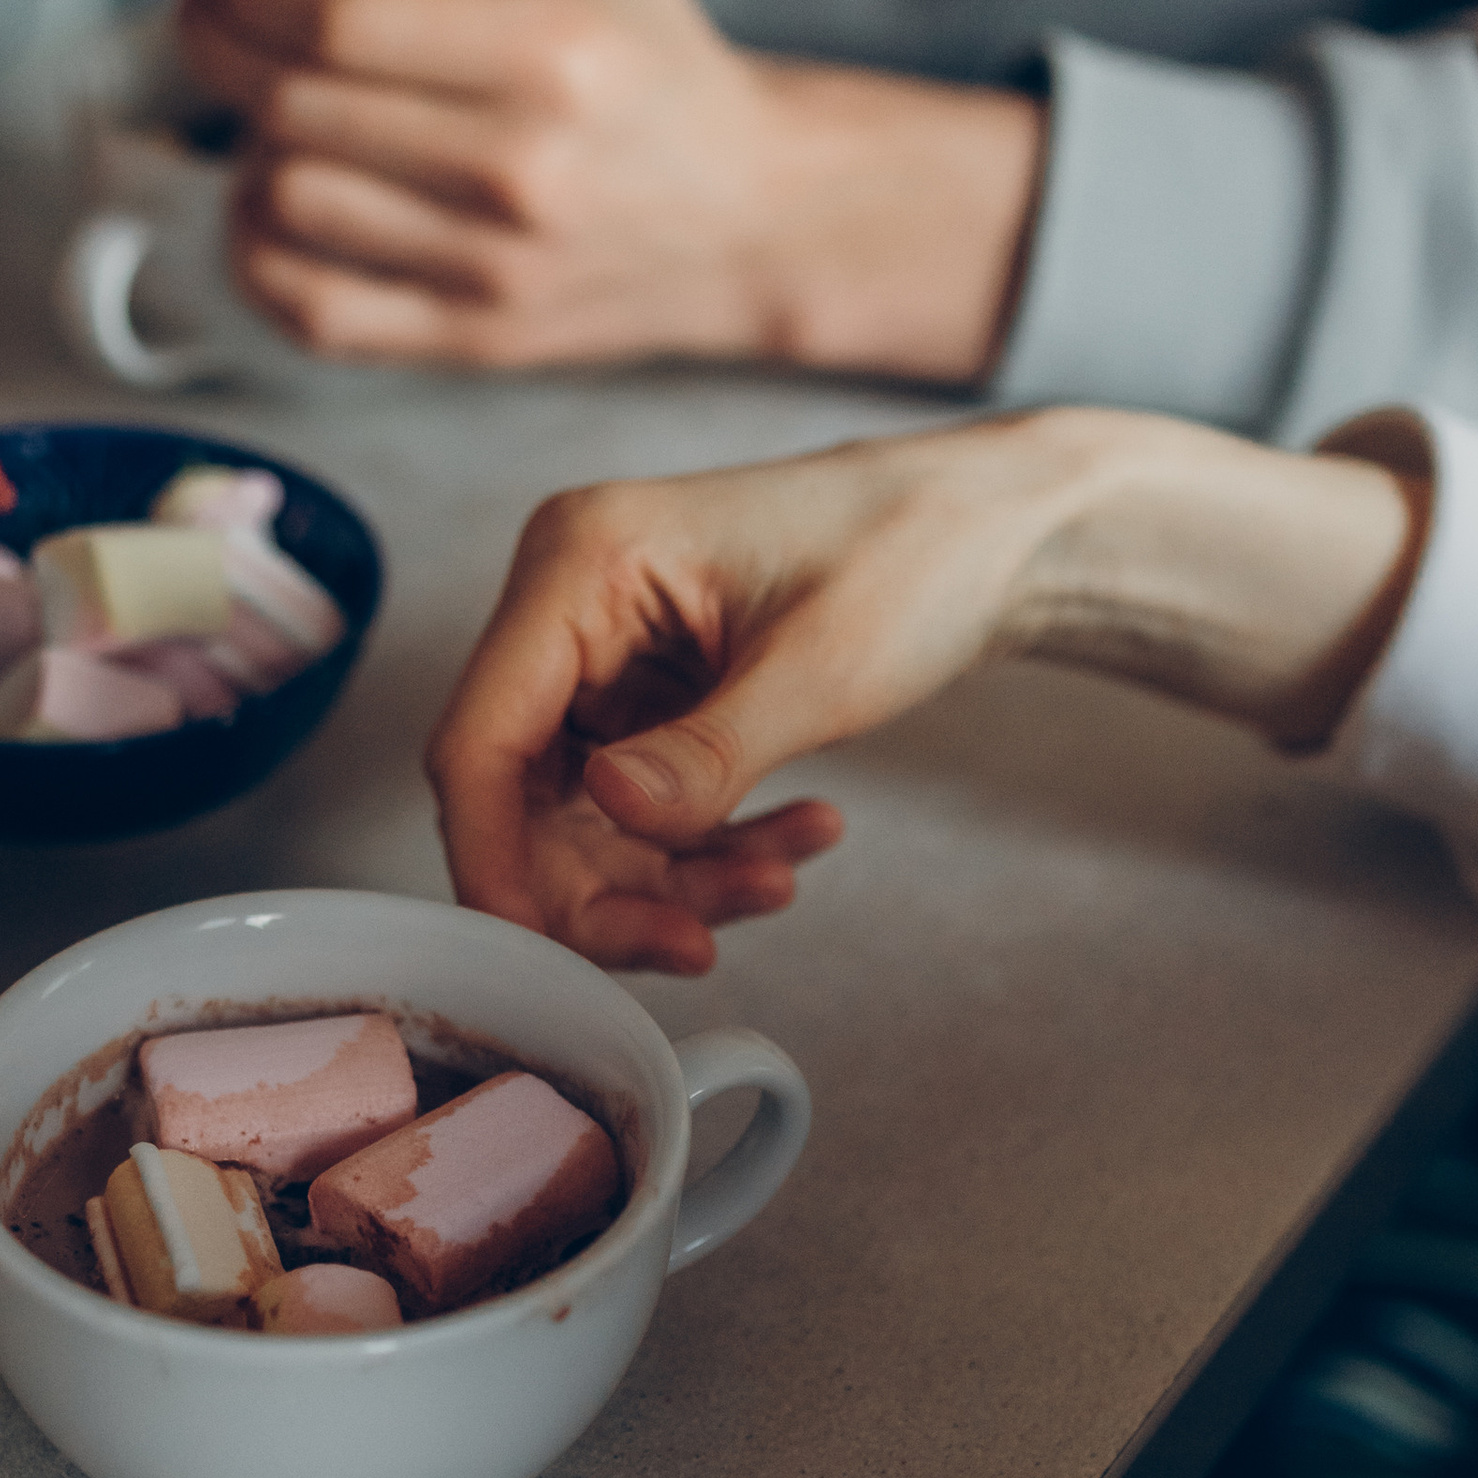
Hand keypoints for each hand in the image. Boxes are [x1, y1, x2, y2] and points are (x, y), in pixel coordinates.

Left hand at [176, 0, 1045, 380]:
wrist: (743, 212)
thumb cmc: (641, 50)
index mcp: (553, 46)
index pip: (327, 13)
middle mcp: (522, 167)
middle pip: (289, 102)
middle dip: (219, 41)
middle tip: (224, 13)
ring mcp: (491, 270)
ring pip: (281, 201)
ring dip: (248, 140)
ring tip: (284, 105)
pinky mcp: (467, 341)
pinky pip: (302, 307)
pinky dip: (259, 246)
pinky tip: (286, 195)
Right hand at [430, 409, 1431, 969]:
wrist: (999, 527)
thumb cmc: (921, 550)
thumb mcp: (821, 664)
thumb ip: (708, 753)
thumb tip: (610, 814)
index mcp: (581, 563)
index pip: (478, 738)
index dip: (495, 859)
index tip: (547, 951)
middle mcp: (570, 607)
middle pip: (523, 799)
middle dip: (607, 889)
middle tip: (702, 944)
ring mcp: (607, 655)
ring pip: (588, 821)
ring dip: (675, 877)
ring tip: (783, 882)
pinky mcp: (651, 697)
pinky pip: (646, 810)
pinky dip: (712, 847)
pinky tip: (801, 841)